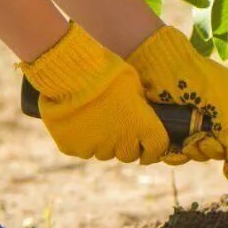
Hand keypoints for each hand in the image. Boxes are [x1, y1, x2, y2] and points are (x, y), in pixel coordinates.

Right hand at [19, 22, 170, 162]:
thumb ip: (139, 105)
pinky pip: (81, 149)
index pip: (157, 148)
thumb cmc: (107, 72)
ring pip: (103, 152)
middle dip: (126, 144)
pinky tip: (78, 120)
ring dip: (103, 141)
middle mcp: (122, 142)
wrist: (71, 73)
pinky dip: (81, 140)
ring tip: (95, 118)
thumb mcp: (133, 84)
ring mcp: (96, 148)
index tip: (149, 149)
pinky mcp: (73, 148)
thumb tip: (140, 112)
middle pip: (129, 154)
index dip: (154, 150)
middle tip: (119, 126)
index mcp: (143, 125)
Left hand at [128, 26, 227, 178]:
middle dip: (210, 150)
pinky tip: (168, 149)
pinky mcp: (171, 127)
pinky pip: (177, 151)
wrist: (147, 59)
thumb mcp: (215, 94)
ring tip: (182, 143)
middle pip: (221, 148)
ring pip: (198, 152)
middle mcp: (213, 114)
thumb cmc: (185, 71)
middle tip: (197, 142)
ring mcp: (191, 121)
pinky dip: (174, 154)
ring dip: (191, 153)